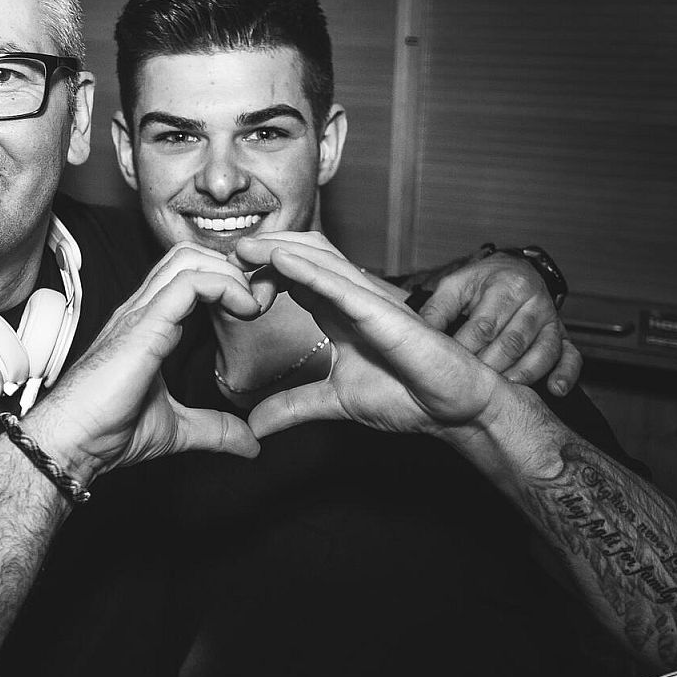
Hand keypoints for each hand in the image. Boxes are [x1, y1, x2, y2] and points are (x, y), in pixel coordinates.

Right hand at [23, 243, 263, 481]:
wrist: (73, 443)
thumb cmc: (106, 432)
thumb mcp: (177, 429)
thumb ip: (215, 430)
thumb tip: (251, 444)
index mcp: (149, 325)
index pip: (189, 276)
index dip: (226, 281)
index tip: (253, 311)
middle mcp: (143, 310)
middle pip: (190, 255)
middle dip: (232, 268)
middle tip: (258, 302)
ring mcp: (140, 313)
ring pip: (189, 259)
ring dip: (231, 273)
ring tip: (251, 304)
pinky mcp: (143, 325)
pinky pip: (189, 283)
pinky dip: (224, 286)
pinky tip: (243, 310)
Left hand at [235, 236, 510, 442]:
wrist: (453, 408)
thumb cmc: (407, 394)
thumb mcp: (334, 400)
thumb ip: (293, 406)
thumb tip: (253, 427)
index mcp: (337, 311)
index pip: (291, 277)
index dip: (258, 273)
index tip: (225, 285)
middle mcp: (350, 297)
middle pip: (300, 255)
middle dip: (262, 252)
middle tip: (223, 259)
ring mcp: (367, 300)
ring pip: (317, 258)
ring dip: (277, 250)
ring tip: (241, 249)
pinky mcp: (382, 312)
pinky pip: (340, 283)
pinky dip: (308, 270)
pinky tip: (279, 262)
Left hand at [417, 251, 580, 395]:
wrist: (515, 270)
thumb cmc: (480, 282)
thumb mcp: (455, 286)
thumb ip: (437, 309)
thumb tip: (417, 335)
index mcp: (505, 286)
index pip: (484, 326)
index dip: (465, 350)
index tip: (447, 370)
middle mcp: (533, 302)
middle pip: (512, 342)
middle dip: (490, 367)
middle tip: (470, 390)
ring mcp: (551, 320)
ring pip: (541, 352)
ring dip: (522, 375)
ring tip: (504, 393)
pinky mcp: (564, 336)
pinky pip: (571, 357)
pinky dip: (565, 375)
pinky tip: (554, 390)